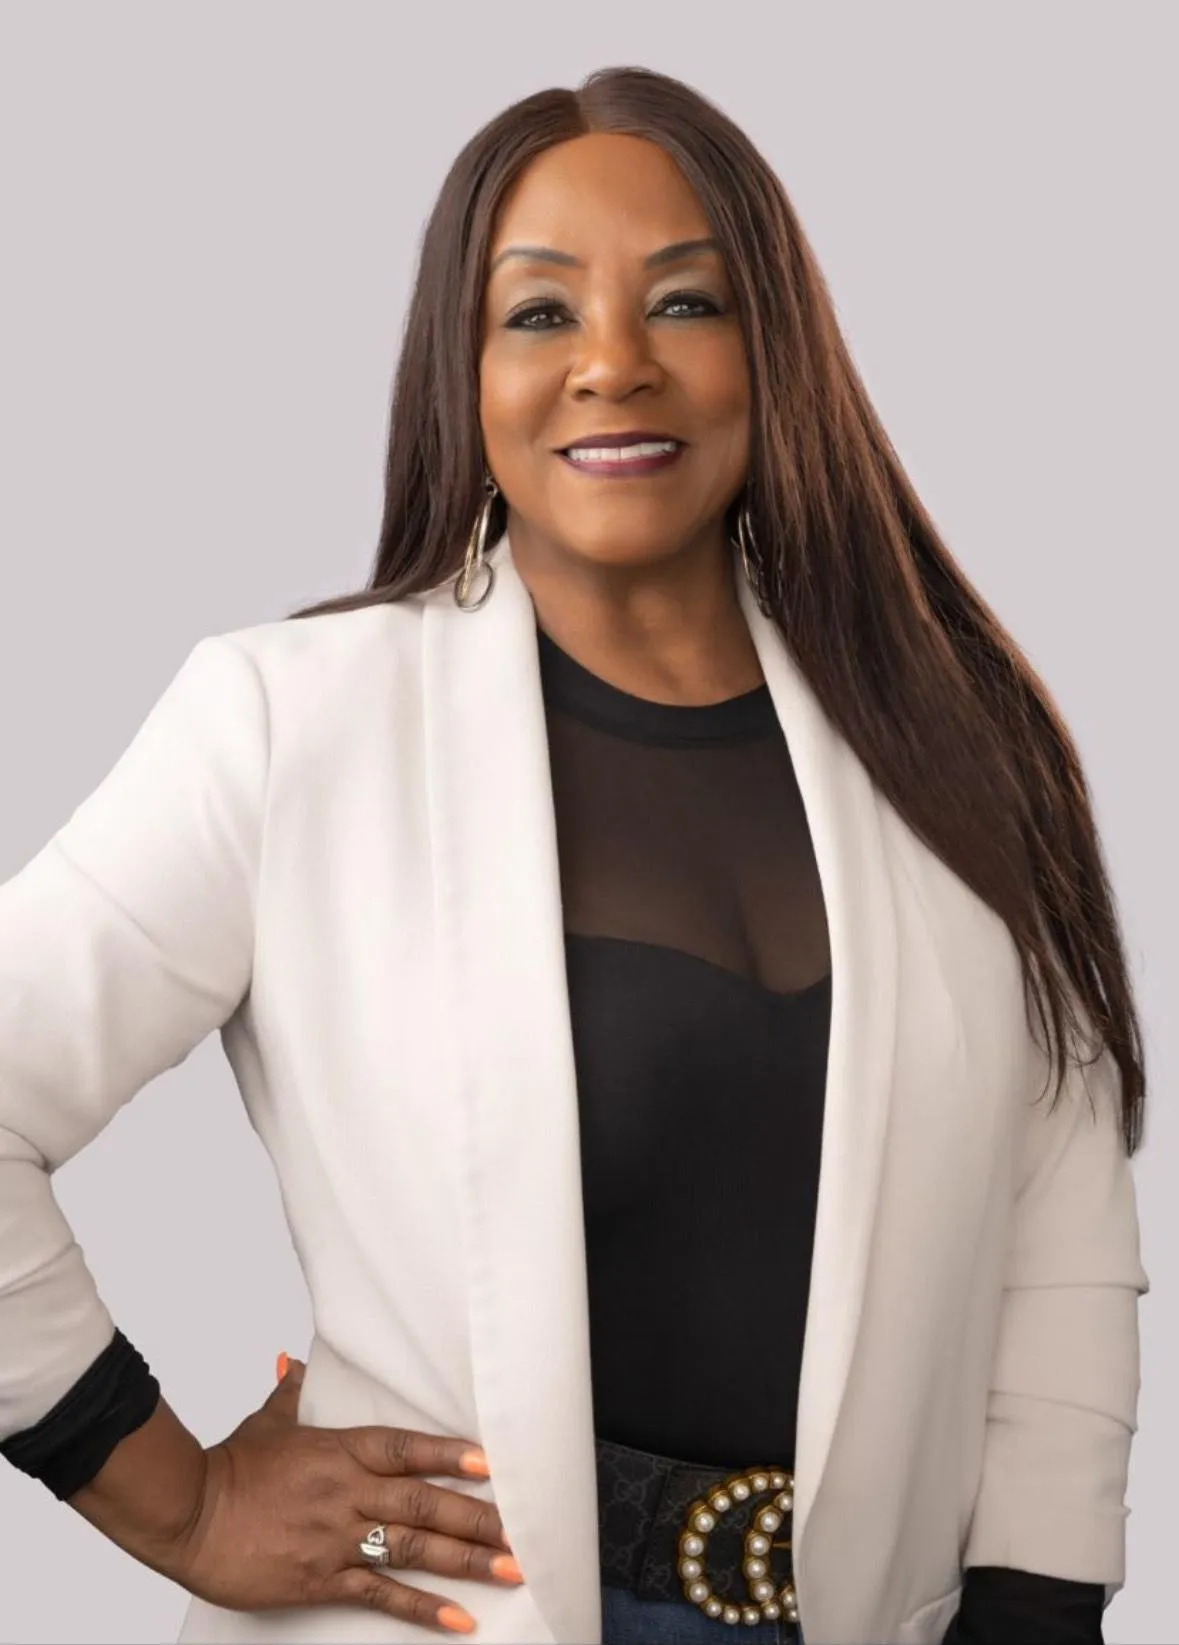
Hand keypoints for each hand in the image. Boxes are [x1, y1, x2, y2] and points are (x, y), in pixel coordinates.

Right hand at [165, 1357, 517, 1634]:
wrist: (188, 1515)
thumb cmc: (228, 1468)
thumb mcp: (267, 1422)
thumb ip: (291, 1394)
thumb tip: (294, 1363)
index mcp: (340, 1451)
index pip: (407, 1448)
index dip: (449, 1454)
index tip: (490, 1463)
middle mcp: (348, 1493)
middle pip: (425, 1502)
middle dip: (478, 1516)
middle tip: (524, 1528)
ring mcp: (338, 1538)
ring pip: (415, 1548)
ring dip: (467, 1559)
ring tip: (510, 1568)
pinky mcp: (322, 1579)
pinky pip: (381, 1595)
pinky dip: (422, 1608)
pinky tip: (458, 1619)